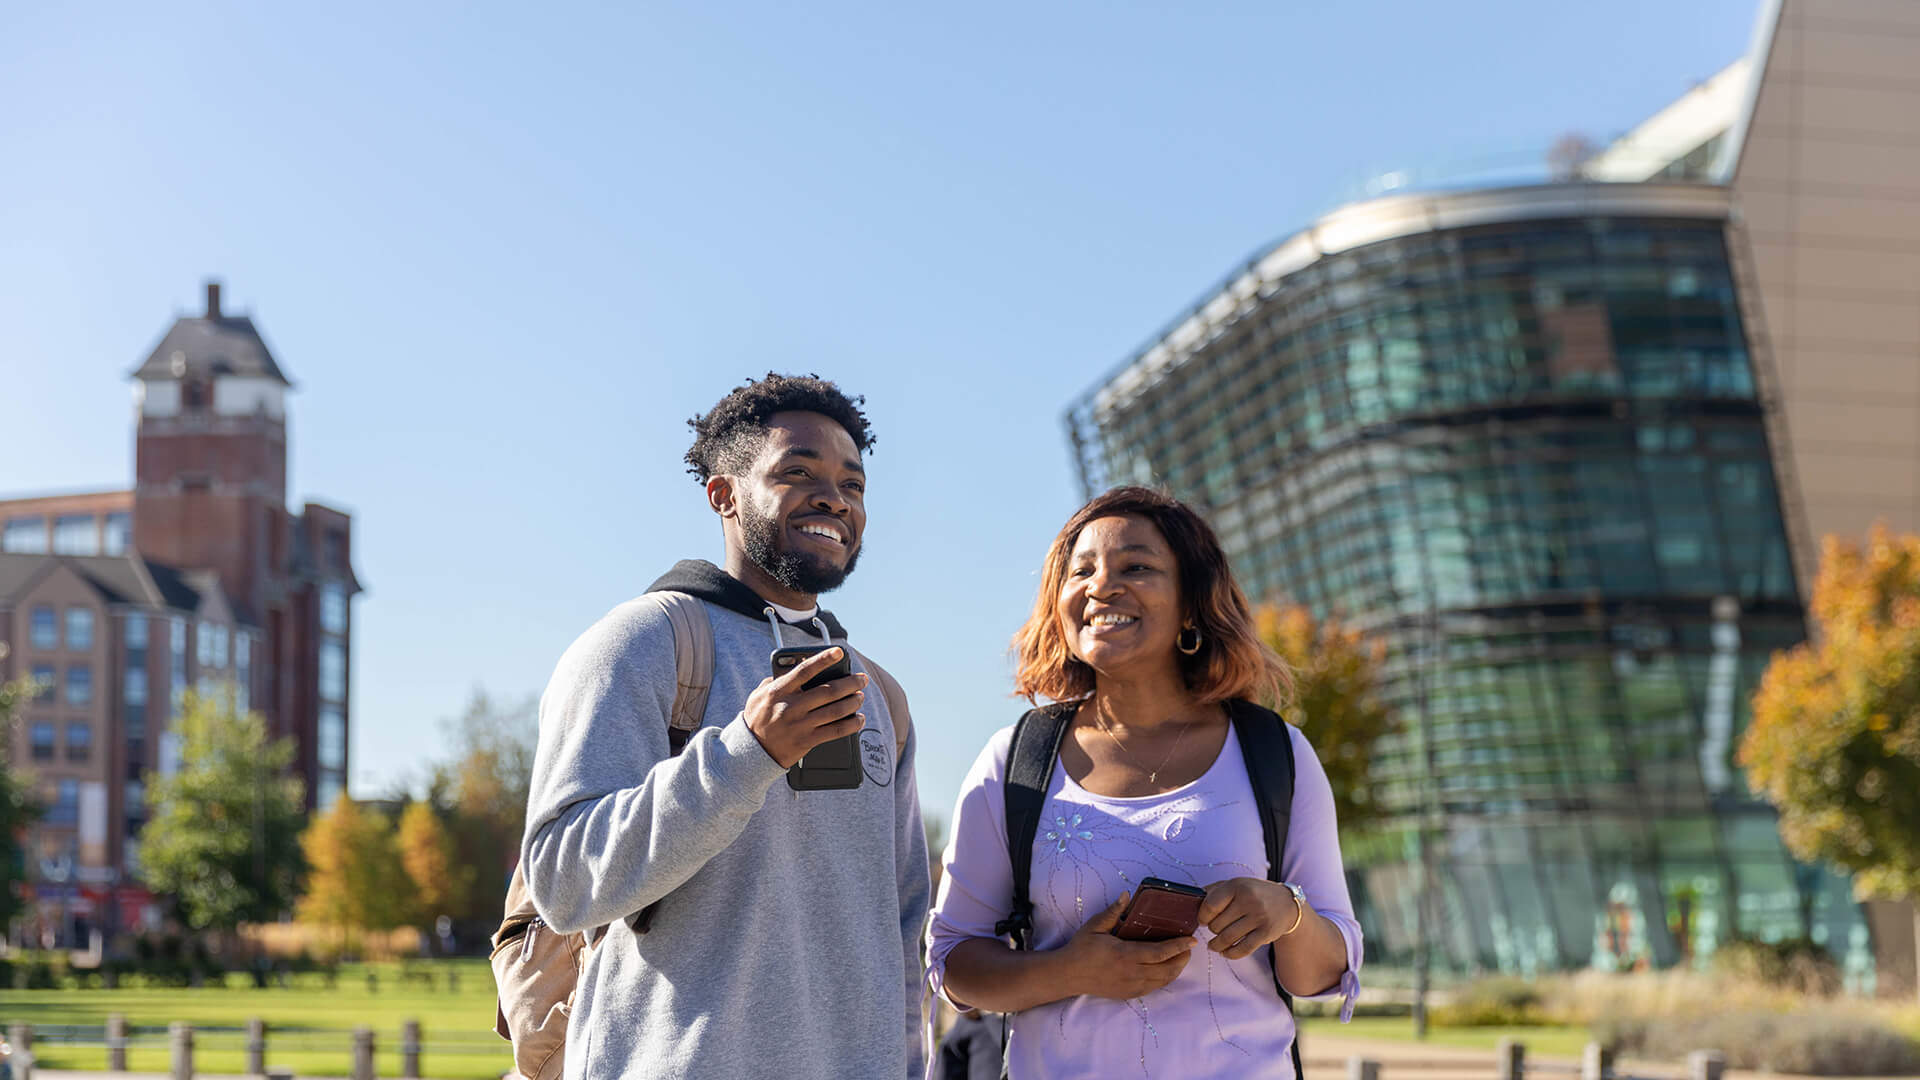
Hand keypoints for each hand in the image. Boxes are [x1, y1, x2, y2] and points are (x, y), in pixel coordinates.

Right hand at [741, 648, 866, 767]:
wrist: (750, 751)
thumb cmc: (757, 718)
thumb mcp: (759, 695)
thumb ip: (776, 680)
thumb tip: (797, 666)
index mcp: (778, 691)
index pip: (804, 670)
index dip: (823, 659)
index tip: (839, 652)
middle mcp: (791, 707)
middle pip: (828, 691)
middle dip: (850, 683)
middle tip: (862, 679)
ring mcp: (800, 725)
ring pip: (835, 711)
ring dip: (853, 702)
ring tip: (860, 696)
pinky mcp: (807, 741)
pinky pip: (836, 731)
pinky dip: (851, 724)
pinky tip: (859, 719)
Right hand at [1055, 893, 1193, 999]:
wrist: (1068, 975)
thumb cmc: (1081, 948)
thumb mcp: (1095, 926)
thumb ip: (1113, 911)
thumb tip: (1127, 894)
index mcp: (1125, 955)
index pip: (1161, 952)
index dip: (1179, 946)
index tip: (1192, 940)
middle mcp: (1132, 973)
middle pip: (1168, 969)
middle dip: (1183, 958)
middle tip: (1189, 946)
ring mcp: (1131, 986)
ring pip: (1163, 980)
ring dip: (1176, 969)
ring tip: (1181, 956)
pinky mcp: (1129, 993)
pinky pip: (1154, 987)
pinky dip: (1165, 978)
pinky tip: (1166, 968)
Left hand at [1198, 878, 1303, 959]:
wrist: (1287, 904)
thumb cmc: (1255, 893)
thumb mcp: (1237, 884)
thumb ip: (1215, 890)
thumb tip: (1192, 899)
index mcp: (1237, 886)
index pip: (1210, 905)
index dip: (1202, 916)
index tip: (1202, 920)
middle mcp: (1249, 900)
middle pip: (1217, 924)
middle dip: (1212, 930)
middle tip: (1214, 930)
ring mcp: (1259, 917)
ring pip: (1227, 938)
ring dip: (1216, 945)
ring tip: (1213, 946)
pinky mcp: (1266, 933)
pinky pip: (1242, 949)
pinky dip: (1229, 954)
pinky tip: (1225, 952)